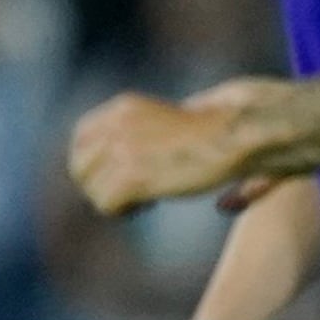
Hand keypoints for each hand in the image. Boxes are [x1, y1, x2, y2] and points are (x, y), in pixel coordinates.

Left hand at [71, 83, 266, 215]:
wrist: (240, 134)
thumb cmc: (221, 129)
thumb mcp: (171, 117)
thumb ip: (146, 129)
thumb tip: (115, 153)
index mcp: (123, 107)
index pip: (80, 139)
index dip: (94, 163)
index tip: (119, 175)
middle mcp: (116, 124)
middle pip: (79, 167)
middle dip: (99, 185)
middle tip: (130, 193)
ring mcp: (123, 149)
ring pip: (92, 189)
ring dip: (114, 200)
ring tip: (143, 200)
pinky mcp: (133, 176)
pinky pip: (106, 204)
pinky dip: (123, 211)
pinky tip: (150, 204)